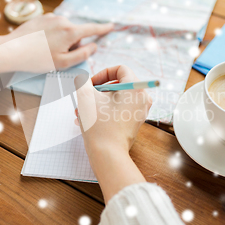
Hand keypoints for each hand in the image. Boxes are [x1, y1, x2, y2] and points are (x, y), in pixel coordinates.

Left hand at [0, 13, 112, 72]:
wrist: (11, 50)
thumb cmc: (37, 59)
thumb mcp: (63, 63)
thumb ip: (82, 55)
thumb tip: (92, 46)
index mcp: (70, 32)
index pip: (92, 29)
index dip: (103, 28)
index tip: (111, 26)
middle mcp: (62, 20)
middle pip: (76, 33)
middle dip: (72, 44)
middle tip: (58, 57)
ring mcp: (50, 17)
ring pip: (64, 30)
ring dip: (61, 40)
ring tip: (46, 51)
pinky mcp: (40, 18)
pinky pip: (53, 27)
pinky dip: (51, 36)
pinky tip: (40, 44)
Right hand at [74, 65, 151, 201]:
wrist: (108, 155)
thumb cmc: (99, 126)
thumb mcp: (86, 98)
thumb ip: (83, 83)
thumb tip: (83, 79)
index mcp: (135, 89)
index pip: (120, 69)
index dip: (103, 73)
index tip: (91, 84)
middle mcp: (142, 99)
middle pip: (119, 83)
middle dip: (98, 89)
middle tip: (86, 97)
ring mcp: (140, 112)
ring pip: (117, 98)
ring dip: (98, 100)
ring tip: (81, 110)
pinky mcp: (134, 122)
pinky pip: (119, 109)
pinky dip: (105, 110)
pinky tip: (88, 118)